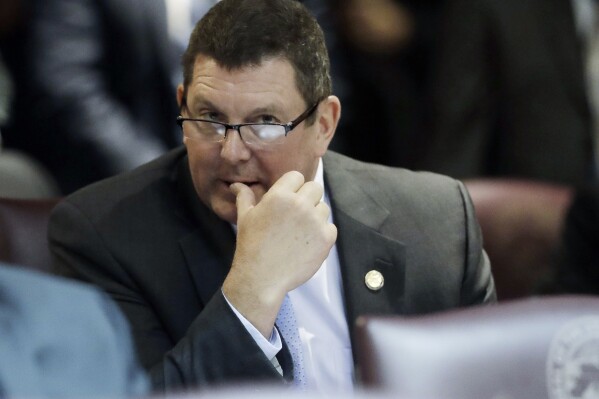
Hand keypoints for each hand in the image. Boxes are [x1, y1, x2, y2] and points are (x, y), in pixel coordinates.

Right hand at [222, 171, 336, 336]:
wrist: (261, 278)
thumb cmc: (251, 245)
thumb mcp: (245, 218)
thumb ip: (245, 197)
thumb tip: (236, 184)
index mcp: (280, 196)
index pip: (296, 176)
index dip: (292, 187)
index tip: (287, 200)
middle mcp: (300, 205)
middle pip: (315, 188)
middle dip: (307, 197)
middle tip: (296, 215)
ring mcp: (315, 222)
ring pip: (323, 208)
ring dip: (315, 216)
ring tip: (299, 231)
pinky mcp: (326, 239)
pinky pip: (330, 227)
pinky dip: (322, 233)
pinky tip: (307, 243)